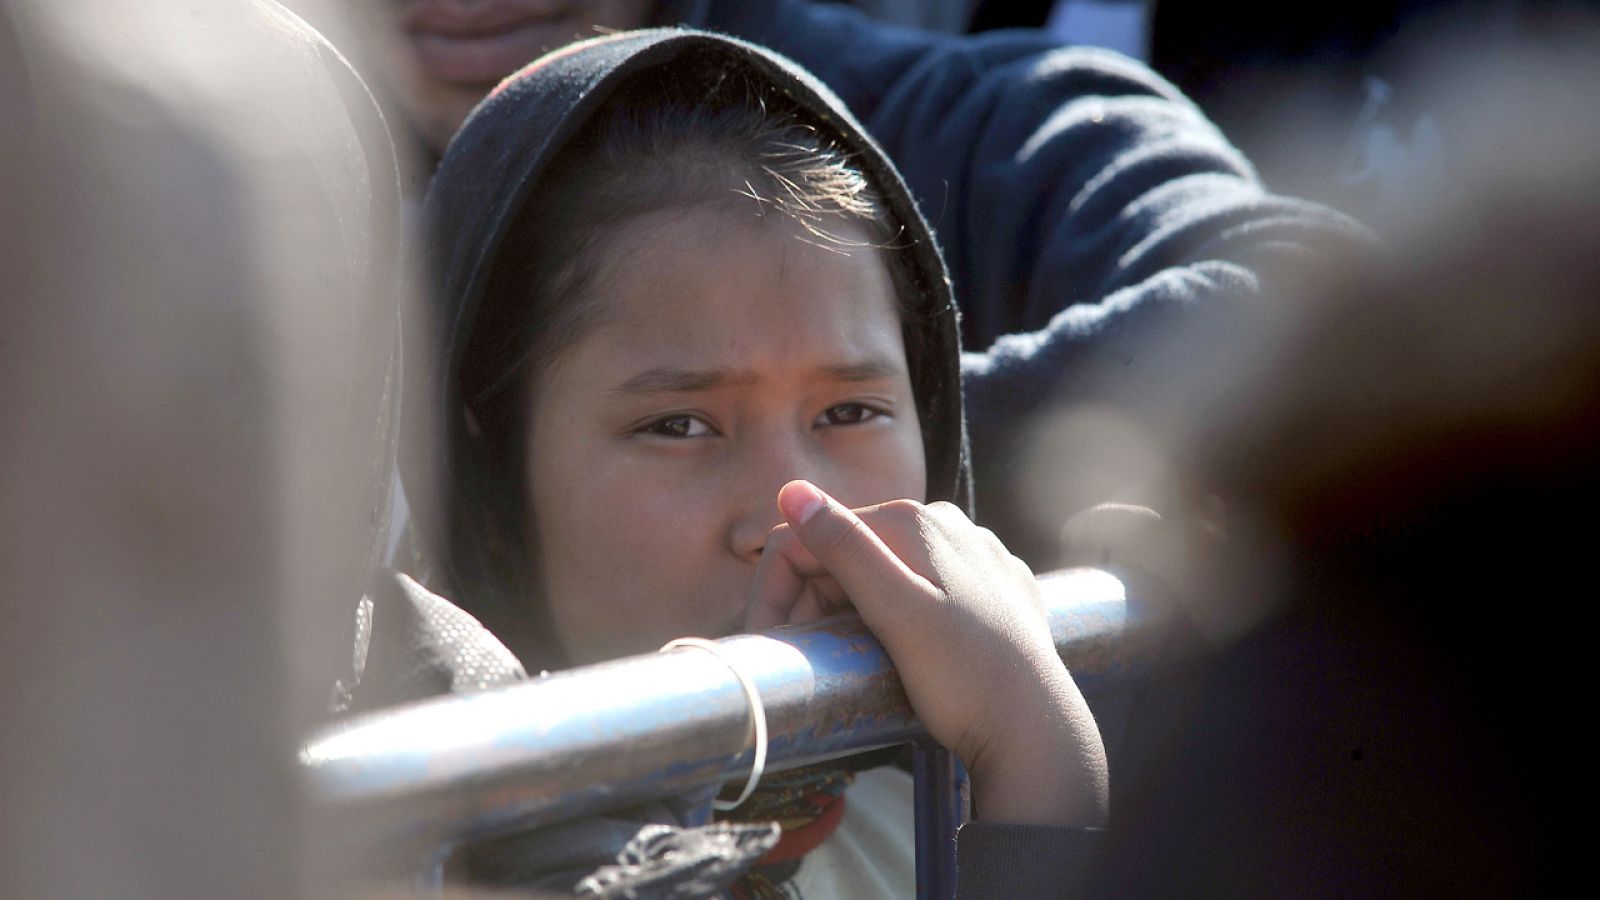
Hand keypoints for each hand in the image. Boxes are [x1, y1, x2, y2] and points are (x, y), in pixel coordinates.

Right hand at [746, 480, 1108, 826]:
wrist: (1037, 732)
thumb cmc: (966, 679)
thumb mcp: (895, 613)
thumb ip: (844, 549)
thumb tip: (791, 490)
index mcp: (916, 521)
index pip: (816, 536)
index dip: (779, 587)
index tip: (769, 638)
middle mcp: (948, 525)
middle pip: (850, 552)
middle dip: (814, 599)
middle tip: (807, 654)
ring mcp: (975, 557)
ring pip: (886, 571)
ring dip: (851, 608)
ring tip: (848, 657)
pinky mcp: (992, 591)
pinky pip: (926, 590)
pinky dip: (896, 615)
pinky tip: (898, 652)